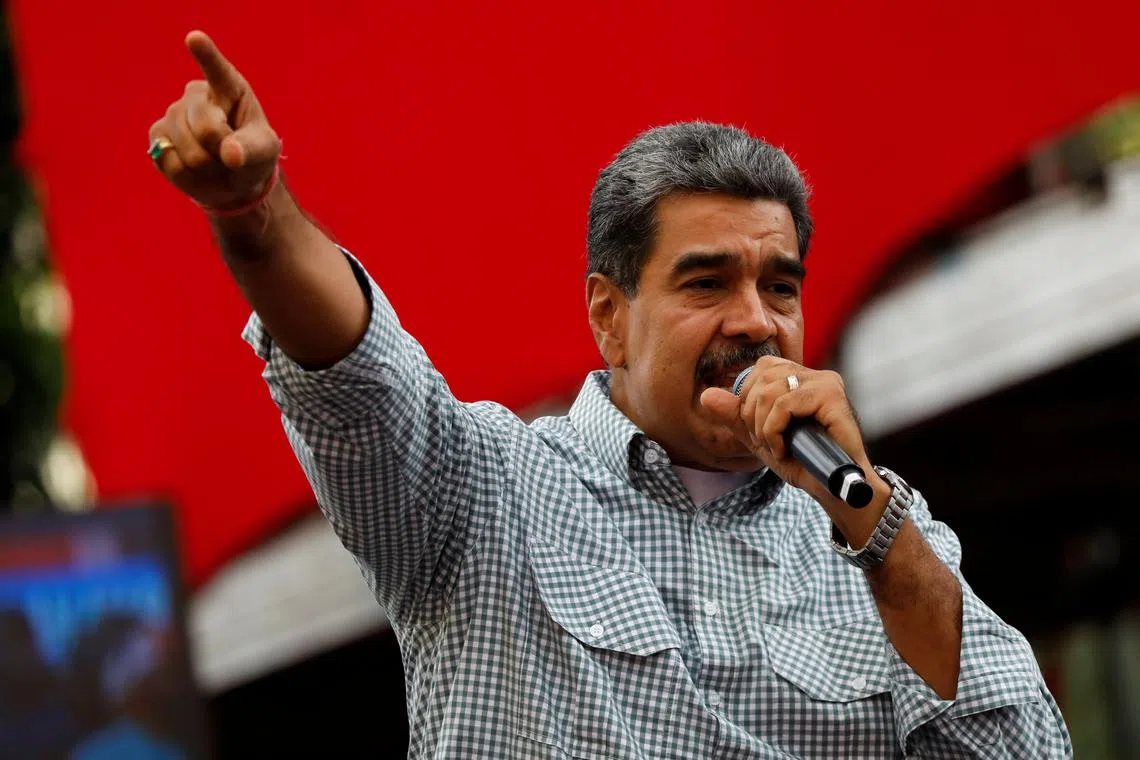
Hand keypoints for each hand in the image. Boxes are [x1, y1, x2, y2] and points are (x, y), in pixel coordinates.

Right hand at [148, 31, 280, 210]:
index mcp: (228, 87)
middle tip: (232, 157)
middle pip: (206, 130)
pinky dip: (190, 179)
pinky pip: (171, 164)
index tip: (195, 38)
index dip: (205, 54)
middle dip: (222, 154)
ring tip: (217, 165)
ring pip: (188, 152)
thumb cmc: (252, 155)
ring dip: (209, 170)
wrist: (233, 179)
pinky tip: (198, 172)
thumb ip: (251, 150)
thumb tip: (229, 154)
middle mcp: (196, 95)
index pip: (217, 69)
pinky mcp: (157, 137)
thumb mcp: (264, 151)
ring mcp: (172, 114)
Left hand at [700, 357, 887, 539]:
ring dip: (764, 427)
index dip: (749, 400)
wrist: (833, 489)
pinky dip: (775, 431)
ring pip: (770, 391)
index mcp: (801, 378)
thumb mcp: (759, 438)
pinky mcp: (832, 397)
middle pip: (761, 378)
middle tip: (767, 443)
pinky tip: (784, 449)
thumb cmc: (802, 462)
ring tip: (777, 447)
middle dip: (752, 416)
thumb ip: (734, 416)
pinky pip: (785, 405)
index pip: (760, 368)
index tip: (760, 431)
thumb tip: (706, 395)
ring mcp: (826, 383)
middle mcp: (815, 375)